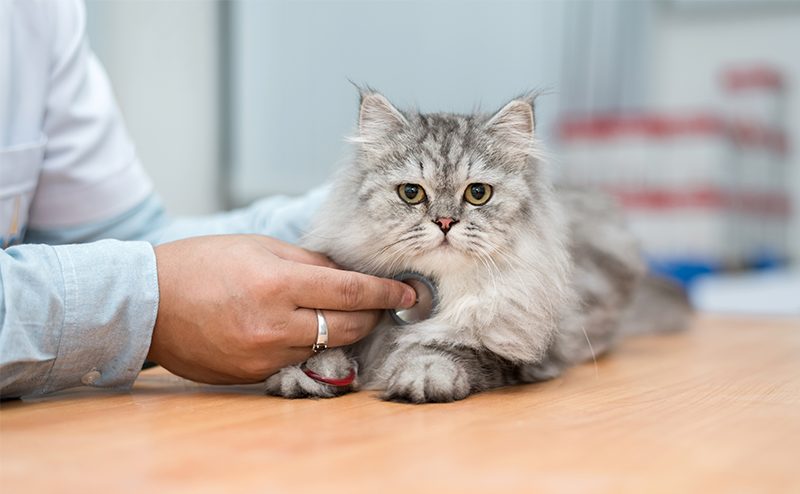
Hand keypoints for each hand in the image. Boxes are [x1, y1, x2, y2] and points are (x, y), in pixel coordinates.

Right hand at [147, 234, 415, 384]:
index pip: (350, 292)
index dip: (385, 292)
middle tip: (383, 304)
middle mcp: (274, 324)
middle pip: (348, 326)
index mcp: (277, 283)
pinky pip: (297, 361)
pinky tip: (304, 331)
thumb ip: (308, 262)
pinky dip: (308, 346)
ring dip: (343, 332)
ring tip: (347, 316)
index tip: (409, 292)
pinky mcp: (252, 375)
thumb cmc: (200, 264)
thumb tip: (346, 274)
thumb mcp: (257, 247)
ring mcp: (263, 355)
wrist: (147, 303)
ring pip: (326, 347)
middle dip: (373, 315)